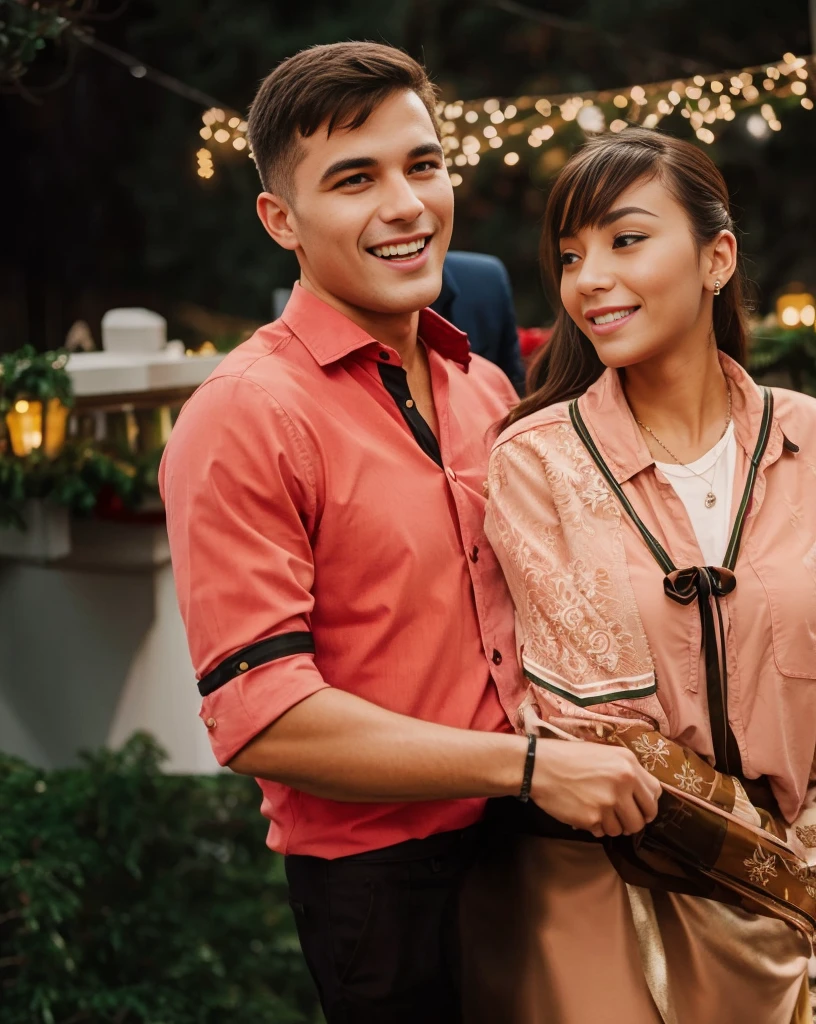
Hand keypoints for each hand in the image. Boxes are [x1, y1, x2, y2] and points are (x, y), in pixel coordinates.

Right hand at [530, 739, 661, 836]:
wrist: (539, 765)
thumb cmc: (568, 757)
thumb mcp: (604, 754)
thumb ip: (626, 771)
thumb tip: (641, 795)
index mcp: (628, 763)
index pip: (655, 794)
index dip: (647, 804)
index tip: (637, 807)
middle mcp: (623, 782)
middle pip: (643, 817)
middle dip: (632, 821)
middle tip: (619, 817)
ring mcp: (609, 801)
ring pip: (623, 829)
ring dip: (612, 825)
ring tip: (596, 811)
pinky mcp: (593, 818)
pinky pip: (603, 832)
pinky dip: (595, 827)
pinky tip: (583, 812)